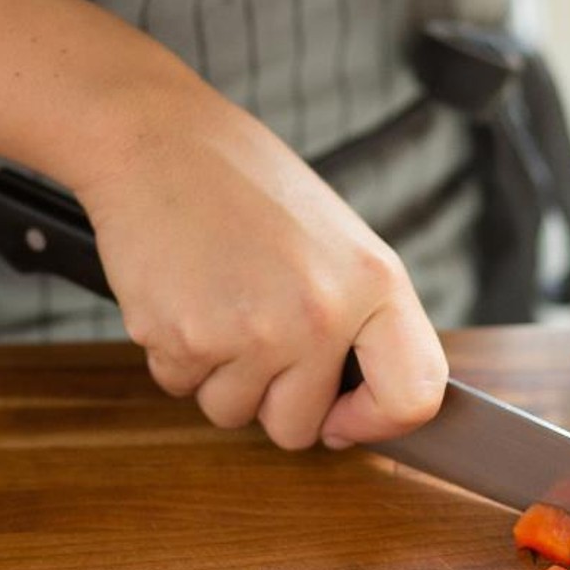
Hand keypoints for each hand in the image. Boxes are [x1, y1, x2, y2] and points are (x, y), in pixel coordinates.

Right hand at [76, 86, 447, 450]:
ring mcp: (252, 332)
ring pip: (232, 413)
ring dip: (217, 375)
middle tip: (251, 329)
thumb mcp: (337, 241)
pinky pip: (180, 387)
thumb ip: (359, 322)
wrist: (156, 140)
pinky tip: (182, 294)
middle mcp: (320, 315)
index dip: (377, 423)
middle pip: (298, 428)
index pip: (412, 395)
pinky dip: (175, 354)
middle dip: (269, 398)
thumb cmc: (245, 186)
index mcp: (373, 283)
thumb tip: (352, 415)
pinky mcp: (186, 339)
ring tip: (215, 300)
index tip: (343, 419)